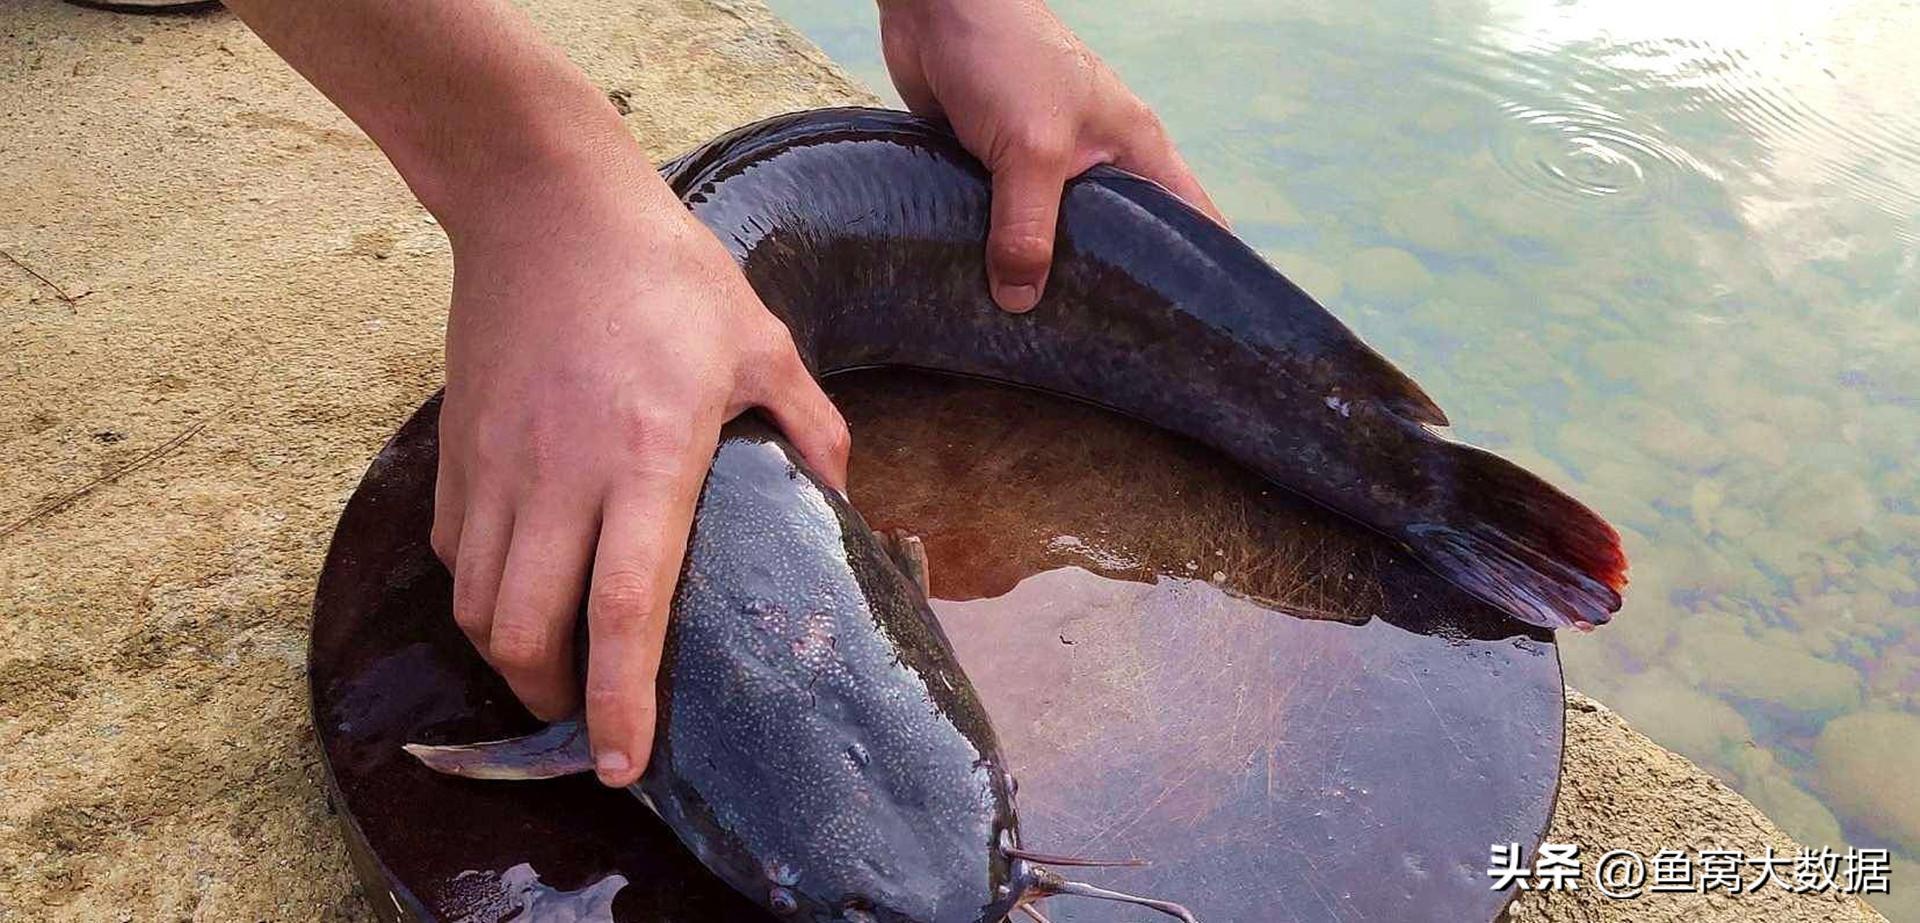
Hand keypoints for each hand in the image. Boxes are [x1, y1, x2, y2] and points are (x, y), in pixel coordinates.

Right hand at [429, 152, 849, 786]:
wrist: (545, 204)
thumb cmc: (666, 273)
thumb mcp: (762, 343)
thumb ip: (808, 428)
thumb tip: (841, 498)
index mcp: (647, 459)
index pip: (623, 608)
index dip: (620, 700)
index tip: (623, 765)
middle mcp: (560, 477)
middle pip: (526, 632)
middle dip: (551, 698)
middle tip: (590, 713)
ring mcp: (498, 465)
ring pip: (476, 605)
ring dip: (510, 656)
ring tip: (552, 665)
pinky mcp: (457, 447)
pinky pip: (453, 552)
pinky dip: (478, 594)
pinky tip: (517, 587)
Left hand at [878, 0, 1222, 311]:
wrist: (935, 7)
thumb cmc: (1007, 56)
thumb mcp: (1032, 150)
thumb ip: (1028, 229)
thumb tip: (1021, 302)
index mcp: (1134, 149)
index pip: (1188, 219)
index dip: (1201, 272)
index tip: (1198, 332)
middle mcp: (1095, 162)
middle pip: (1114, 242)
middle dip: (1106, 291)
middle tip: (1101, 355)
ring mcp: (1043, 167)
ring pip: (1051, 239)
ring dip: (1039, 277)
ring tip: (1039, 342)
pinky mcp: (992, 170)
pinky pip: (1001, 227)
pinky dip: (993, 256)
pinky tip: (982, 300)